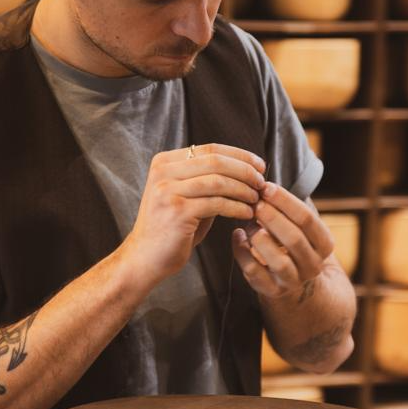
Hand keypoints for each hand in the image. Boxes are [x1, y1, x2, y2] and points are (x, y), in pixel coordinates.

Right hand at [121, 143, 265, 285]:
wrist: (144, 259)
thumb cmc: (172, 228)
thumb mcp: (185, 195)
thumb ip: (207, 179)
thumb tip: (246, 169)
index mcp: (164, 162)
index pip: (210, 149)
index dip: (240, 155)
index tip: (260, 165)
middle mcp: (163, 172)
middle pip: (216, 161)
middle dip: (245, 171)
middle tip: (262, 183)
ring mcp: (168, 191)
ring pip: (218, 181)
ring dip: (244, 189)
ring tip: (257, 199)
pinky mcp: (177, 211)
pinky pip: (217, 204)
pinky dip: (237, 207)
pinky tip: (247, 213)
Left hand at [231, 182, 334, 300]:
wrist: (294, 283)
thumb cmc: (292, 240)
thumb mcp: (300, 224)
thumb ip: (290, 205)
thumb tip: (266, 177)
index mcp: (324, 244)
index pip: (307, 219)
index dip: (286, 201)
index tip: (267, 187)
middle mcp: (313, 265)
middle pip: (293, 239)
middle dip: (272, 217)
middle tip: (254, 202)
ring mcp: (293, 281)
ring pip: (278, 261)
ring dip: (259, 237)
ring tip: (247, 220)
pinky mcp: (272, 291)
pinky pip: (255, 273)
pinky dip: (242, 253)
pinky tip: (237, 235)